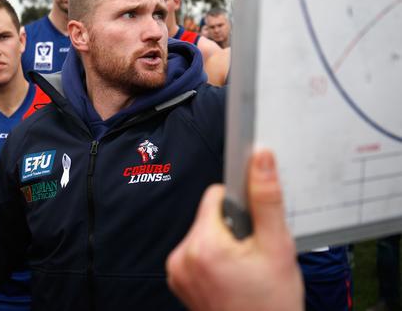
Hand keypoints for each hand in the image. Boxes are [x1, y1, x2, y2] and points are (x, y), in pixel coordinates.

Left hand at [166, 150, 303, 310]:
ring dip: (224, 243)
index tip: (255, 224)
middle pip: (209, 216)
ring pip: (204, 234)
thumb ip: (266, 200)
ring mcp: (176, 272)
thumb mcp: (278, 248)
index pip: (215, 196)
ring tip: (244, 269)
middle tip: (254, 255)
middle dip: (234, 228)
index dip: (241, 205)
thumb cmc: (271, 304)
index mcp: (203, 245)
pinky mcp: (178, 281)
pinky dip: (213, 258)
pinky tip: (232, 277)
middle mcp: (181, 257)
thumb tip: (260, 158)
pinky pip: (195, 253)